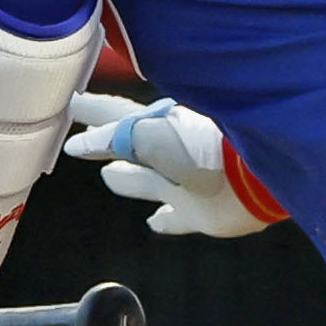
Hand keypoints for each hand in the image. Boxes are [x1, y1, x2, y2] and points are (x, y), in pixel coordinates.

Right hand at [63, 93, 274, 237]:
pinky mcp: (201, 214)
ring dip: (127, 180)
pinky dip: (163, 221)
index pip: (116, 116)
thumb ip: (116, 138)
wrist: (254, 178)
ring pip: (147, 182)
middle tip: (79, 139)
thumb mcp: (151, 136)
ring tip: (109, 176)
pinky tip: (153, 223)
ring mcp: (185, 184)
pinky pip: (175, 219)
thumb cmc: (202, 148)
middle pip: (128, 146)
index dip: (93, 111)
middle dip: (105, 142)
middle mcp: (170, 154)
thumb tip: (80, 143)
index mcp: (159, 128)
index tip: (71, 102)